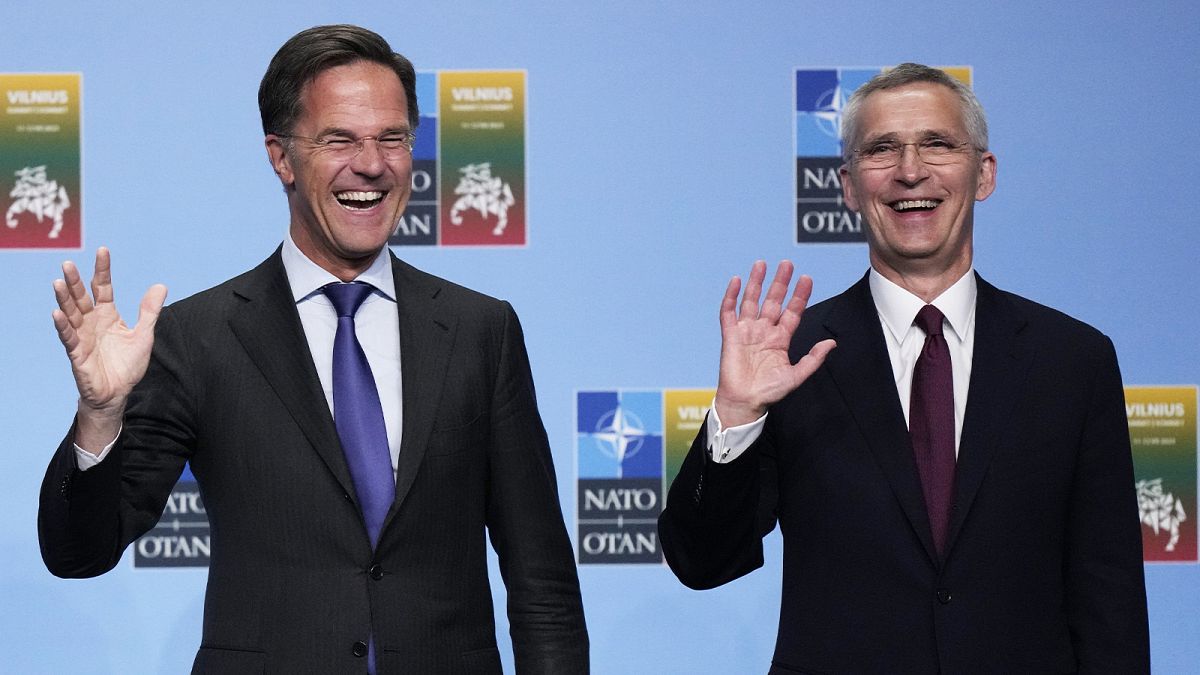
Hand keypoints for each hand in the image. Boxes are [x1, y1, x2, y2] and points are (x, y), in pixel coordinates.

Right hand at [52, 247, 166, 451]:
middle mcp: (92, 322)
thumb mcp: (144, 335)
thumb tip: (160, 285)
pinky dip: (63, 326)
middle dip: (74, 281)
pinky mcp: (77, 353)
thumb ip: (149, 311)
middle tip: (68, 263)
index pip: (103, 287)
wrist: (118, 393)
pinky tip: (57, 313)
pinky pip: (68, 337)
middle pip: (81, 297)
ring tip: (58, 282)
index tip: (102, 250)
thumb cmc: (127, 365)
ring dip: (64, 299)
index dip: (102, 270)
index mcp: (107, 315)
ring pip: (70, 313)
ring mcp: (82, 336)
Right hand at [714, 260, 835, 426]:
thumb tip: (832, 343)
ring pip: (751, 301)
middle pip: (773, 301)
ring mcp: (746, 331)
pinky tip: (736, 281)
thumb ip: (813, 359)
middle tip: (787, 264)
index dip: (799, 296)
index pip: (792, 312)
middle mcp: (764, 331)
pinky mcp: (730, 335)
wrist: (744, 402)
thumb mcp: (796, 376)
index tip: (806, 279)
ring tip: (761, 264)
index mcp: (780, 339)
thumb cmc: (769, 392)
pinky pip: (729, 312)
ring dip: (756, 283)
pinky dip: (731, 296)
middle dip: (780, 283)